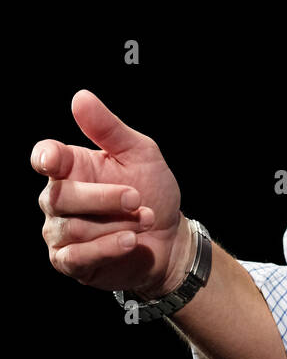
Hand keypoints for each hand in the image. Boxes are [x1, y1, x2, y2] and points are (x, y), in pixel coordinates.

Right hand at [32, 90, 192, 298]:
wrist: (170, 236)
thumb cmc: (152, 190)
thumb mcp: (140, 153)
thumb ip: (109, 128)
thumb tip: (81, 97)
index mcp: (71, 167)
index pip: (44, 157)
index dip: (45, 158)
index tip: (54, 160)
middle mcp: (58, 199)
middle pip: (61, 196)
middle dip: (104, 198)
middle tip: (138, 199)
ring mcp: (60, 232)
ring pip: (71, 228)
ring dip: (114, 223)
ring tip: (146, 219)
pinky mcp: (69, 261)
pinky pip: (76, 255)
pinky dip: (106, 247)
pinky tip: (129, 240)